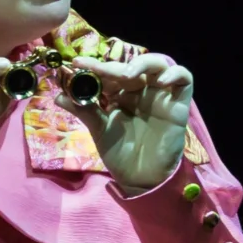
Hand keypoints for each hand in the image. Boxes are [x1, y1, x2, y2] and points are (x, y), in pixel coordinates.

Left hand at [74, 53, 194, 195]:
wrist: (141, 179)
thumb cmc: (121, 154)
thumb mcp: (99, 130)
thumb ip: (84, 110)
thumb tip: (58, 96)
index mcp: (120, 94)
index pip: (109, 72)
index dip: (95, 66)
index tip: (78, 63)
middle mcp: (140, 90)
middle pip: (130, 66)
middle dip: (113, 66)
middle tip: (99, 70)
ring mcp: (160, 95)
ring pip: (158, 64)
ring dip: (143, 63)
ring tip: (127, 74)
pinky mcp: (178, 103)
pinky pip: (185, 79)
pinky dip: (176, 74)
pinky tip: (162, 81)